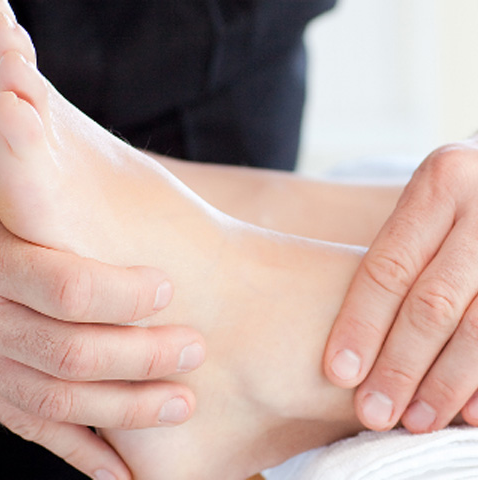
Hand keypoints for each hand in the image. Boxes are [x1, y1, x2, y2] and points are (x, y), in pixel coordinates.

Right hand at [0, 132, 204, 478]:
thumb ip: (36, 187)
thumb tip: (103, 176)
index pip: (68, 289)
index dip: (127, 297)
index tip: (169, 289)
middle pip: (72, 355)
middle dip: (144, 360)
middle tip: (196, 351)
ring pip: (56, 401)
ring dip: (126, 410)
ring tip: (180, 404)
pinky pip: (24, 426)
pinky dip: (77, 451)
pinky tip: (120, 470)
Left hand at [324, 137, 477, 433]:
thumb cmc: (462, 199)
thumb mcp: (430, 201)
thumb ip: (403, 254)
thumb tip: (355, 346)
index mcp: (441, 184)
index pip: (388, 268)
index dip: (361, 325)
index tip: (339, 373)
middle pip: (432, 303)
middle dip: (400, 365)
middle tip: (374, 413)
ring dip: (446, 382)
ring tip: (416, 420)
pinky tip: (471, 411)